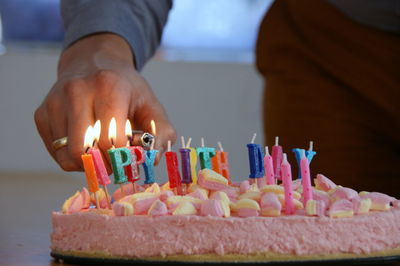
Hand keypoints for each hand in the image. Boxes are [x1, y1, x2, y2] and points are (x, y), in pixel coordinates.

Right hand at [34, 33, 175, 171]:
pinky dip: (73, 157)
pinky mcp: (41, 114)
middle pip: (83, 151)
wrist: (93, 63)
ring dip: (88, 163)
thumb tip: (151, 160)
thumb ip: (162, 133)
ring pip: (67, 155)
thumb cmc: (125, 89)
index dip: (122, 158)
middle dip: (103, 164)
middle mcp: (76, 91)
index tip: (130, 160)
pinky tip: (86, 142)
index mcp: (108, 86)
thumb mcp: (151, 105)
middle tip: (116, 161)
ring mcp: (54, 102)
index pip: (110, 140)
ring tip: (102, 150)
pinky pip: (56, 152)